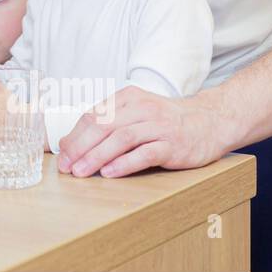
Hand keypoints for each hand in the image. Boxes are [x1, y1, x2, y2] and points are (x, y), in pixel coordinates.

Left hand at [56, 86, 230, 177]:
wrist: (210, 121)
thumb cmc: (166, 120)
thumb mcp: (137, 112)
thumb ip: (110, 122)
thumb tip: (73, 143)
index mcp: (128, 98)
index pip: (93, 115)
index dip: (74, 135)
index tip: (61, 153)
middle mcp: (142, 109)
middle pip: (103, 126)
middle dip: (79, 147)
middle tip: (66, 166)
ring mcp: (159, 126)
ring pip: (121, 139)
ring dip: (96, 156)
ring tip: (81, 172)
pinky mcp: (173, 145)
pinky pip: (145, 153)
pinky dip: (125, 163)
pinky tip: (109, 173)